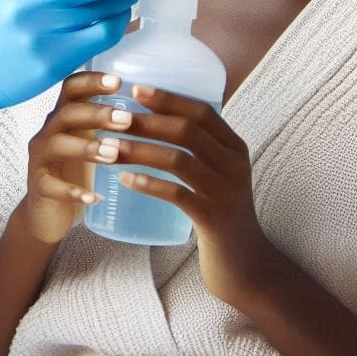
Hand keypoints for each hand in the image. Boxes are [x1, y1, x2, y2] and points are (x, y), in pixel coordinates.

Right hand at [22, 71, 134, 243]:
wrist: (49, 213)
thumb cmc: (76, 171)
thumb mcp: (92, 142)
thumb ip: (108, 123)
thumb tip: (152, 104)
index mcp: (64, 117)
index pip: (71, 88)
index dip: (91, 82)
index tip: (118, 82)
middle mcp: (48, 132)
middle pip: (66, 113)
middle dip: (96, 114)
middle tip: (126, 120)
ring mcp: (39, 159)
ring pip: (56, 145)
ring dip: (86, 148)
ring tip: (113, 155)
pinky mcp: (38, 186)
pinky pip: (51, 186)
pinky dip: (72, 191)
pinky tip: (95, 197)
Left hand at [113, 85, 274, 308]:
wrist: (246, 265)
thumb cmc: (220, 214)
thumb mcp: (218, 175)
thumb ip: (198, 150)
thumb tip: (154, 120)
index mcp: (235, 147)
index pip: (202, 111)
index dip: (168, 98)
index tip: (135, 90)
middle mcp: (235, 165)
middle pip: (187, 131)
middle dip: (147, 121)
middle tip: (114, 119)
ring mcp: (225, 192)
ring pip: (178, 160)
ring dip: (140, 150)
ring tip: (110, 147)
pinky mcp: (213, 219)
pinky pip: (177, 195)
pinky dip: (148, 184)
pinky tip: (125, 180)